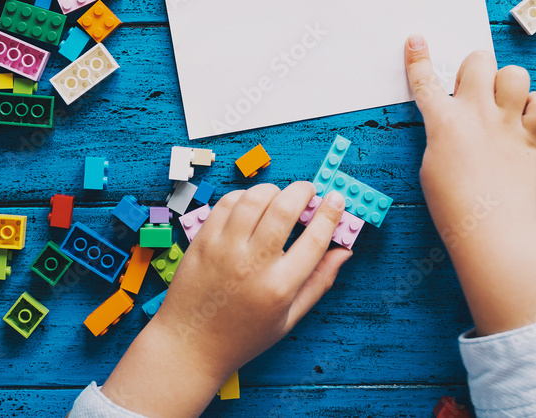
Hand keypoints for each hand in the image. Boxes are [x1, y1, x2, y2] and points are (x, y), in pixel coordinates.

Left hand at [102, 182, 350, 416]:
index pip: (314, 239)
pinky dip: (245, 196)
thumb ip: (319, 283)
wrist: (190, 345)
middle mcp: (252, 264)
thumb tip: (344, 251)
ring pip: (255, 198)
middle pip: (284, 209)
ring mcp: (224, 249)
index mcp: (279, 287)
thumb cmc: (244, 336)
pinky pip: (228, 203)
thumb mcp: (289, 319)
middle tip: (309, 192)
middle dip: (303, 192)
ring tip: (280, 198)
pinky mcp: (203, 240)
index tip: (336, 198)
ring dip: (274, 190)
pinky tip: (253, 206)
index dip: (330, 213)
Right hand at [404, 34, 535, 334]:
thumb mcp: (431, 165)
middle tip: (477, 89)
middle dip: (477, 67)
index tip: (417, 40)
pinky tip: (530, 121)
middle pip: (479, 60)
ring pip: (514, 73)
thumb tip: (454, 118)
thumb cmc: (453, 207)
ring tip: (507, 105)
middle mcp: (476, 115)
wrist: (490, 231)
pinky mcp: (532, 137)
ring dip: (510, 84)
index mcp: (443, 123)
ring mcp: (507, 124)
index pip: (425, 81)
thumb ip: (442, 133)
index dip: (418, 58)